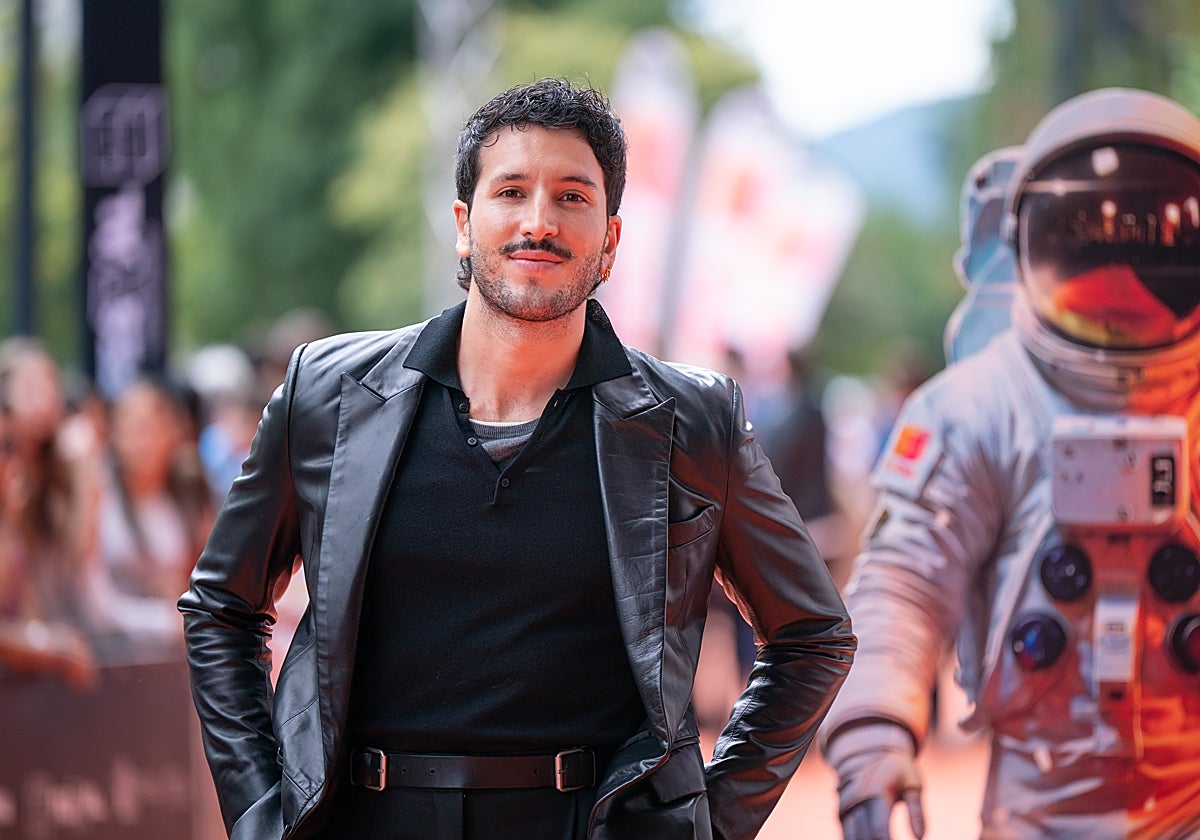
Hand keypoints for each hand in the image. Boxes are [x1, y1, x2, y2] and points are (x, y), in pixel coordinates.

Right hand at [825, 722, 924, 839]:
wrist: (867, 750)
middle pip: (865, 837)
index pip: (879, 831)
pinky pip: (847, 834)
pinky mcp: (842, 812)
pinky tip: (871, 839)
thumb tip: (920, 838)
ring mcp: (846, 807)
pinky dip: (857, 839)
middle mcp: (857, 801)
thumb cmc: (896, 769)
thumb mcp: (912, 784)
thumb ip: (917, 812)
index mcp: (876, 794)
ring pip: (852, 837)